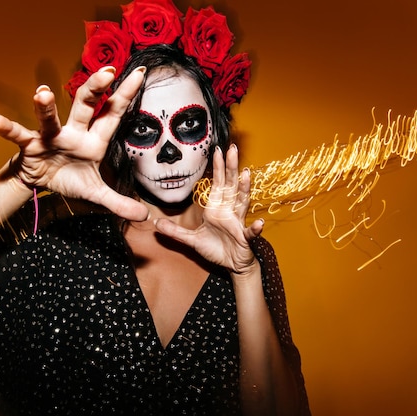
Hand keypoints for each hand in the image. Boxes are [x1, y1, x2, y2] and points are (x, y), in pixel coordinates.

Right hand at [0, 66, 148, 220]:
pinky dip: (5, 128)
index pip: (112, 115)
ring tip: (43, 93)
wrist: (42, 183)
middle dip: (94, 89)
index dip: (126, 95)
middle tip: (106, 72)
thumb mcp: (96, 193)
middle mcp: (74, 133)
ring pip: (49, 119)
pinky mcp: (30, 145)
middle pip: (84, 106)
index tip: (141, 72)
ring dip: (45, 107)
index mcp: (94, 140)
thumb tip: (144, 216)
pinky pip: (18, 135)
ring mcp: (51, 137)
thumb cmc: (71, 178)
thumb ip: (118, 202)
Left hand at [154, 144, 263, 275]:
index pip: (218, 184)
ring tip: (246, 173)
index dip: (218, 167)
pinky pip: (249, 232)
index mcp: (217, 209)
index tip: (217, 150)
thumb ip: (175, 231)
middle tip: (232, 149)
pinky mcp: (244, 238)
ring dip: (245, 188)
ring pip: (242, 202)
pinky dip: (254, 228)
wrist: (232, 265)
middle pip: (231, 185)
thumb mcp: (191, 240)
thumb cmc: (216, 249)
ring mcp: (238, 223)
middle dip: (231, 167)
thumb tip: (156, 223)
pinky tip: (259, 223)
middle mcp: (229, 211)